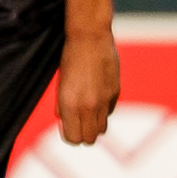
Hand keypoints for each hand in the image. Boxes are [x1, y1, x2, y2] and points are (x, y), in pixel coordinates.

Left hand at [57, 28, 120, 145]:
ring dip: (94, 125)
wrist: (90, 38)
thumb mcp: (60, 84)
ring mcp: (105, 100)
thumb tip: (64, 122)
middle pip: (90, 139)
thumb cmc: (69, 59)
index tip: (66, 127)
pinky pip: (110, 112)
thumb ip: (62, 106)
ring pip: (102, 129)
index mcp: (70, 105)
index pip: (73, 138)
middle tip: (76, 124)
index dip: (69, 136)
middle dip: (83, 135)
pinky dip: (103, 111)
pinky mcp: (116, 92)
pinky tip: (96, 97)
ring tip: (86, 112)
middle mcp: (89, 106)